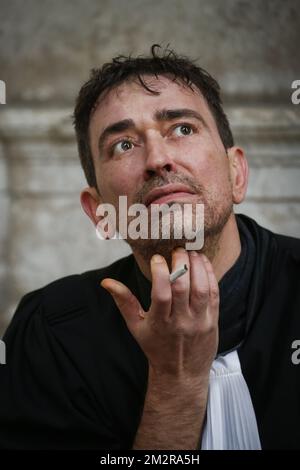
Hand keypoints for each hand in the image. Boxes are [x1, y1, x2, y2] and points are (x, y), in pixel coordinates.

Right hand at [101, 249, 218, 381]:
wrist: (181, 374)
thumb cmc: (155, 347)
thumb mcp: (136, 326)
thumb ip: (124, 301)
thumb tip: (106, 281)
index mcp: (159, 323)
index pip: (161, 294)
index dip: (160, 272)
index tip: (157, 257)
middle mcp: (181, 322)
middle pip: (183, 288)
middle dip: (180, 263)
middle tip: (177, 249)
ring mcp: (199, 322)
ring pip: (201, 288)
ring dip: (197, 266)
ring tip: (190, 252)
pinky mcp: (213, 320)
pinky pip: (214, 293)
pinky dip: (210, 275)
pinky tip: (203, 262)